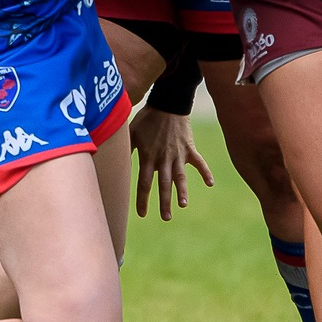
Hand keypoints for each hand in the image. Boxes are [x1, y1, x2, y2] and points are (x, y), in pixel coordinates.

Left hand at [130, 104, 213, 220]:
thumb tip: (110, 159)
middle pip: (164, 184)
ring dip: (182, 191)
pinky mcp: (190, 148)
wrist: (167, 103)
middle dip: (164, 202)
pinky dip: (205, 172)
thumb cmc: (146, 119)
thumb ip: (125, 149)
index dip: (142, 199)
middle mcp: (164, 159)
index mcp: (148, 157)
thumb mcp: (131, 132)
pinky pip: (199, 162)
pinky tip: (210, 184)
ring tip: (183, 205)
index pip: (144, 183)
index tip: (142, 214)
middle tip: (165, 217)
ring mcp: (178, 154)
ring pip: (181, 177)